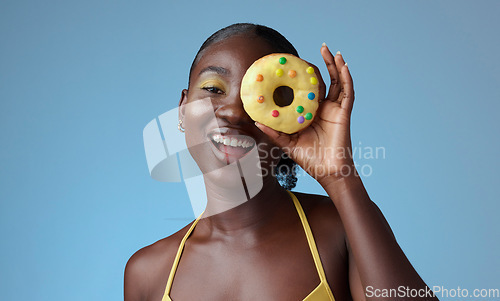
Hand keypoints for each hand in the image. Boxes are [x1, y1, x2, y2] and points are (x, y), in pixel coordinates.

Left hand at [255, 44, 355, 183]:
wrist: (327, 172)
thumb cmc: (309, 159)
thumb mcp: (287, 143)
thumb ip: (273, 132)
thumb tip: (255, 122)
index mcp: (313, 112)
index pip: (311, 89)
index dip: (307, 75)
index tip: (298, 62)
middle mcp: (325, 108)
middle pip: (327, 81)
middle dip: (325, 64)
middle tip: (320, 47)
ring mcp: (336, 110)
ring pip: (339, 83)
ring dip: (337, 66)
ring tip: (333, 51)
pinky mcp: (344, 113)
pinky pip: (347, 92)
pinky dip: (347, 78)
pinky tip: (344, 66)